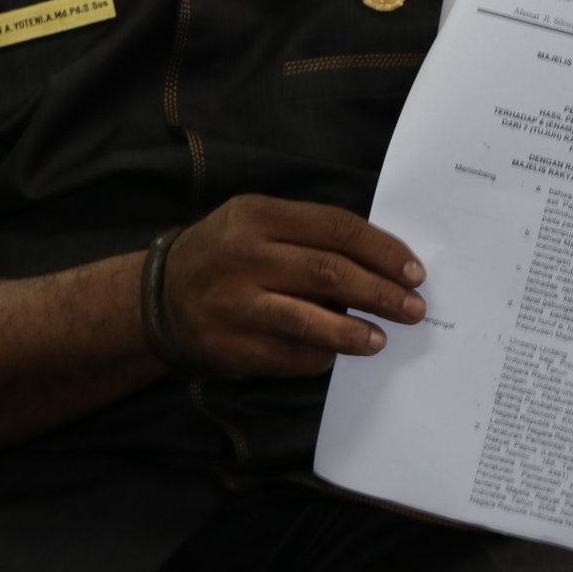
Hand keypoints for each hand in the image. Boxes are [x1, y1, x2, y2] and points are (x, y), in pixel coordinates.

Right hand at [158, 195, 425, 379]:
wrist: (158, 300)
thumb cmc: (224, 255)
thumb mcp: (255, 224)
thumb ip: (308, 235)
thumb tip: (381, 263)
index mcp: (256, 216)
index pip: (336, 228)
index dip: (382, 251)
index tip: (414, 271)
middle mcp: (244, 256)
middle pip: (330, 271)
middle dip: (381, 292)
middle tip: (414, 309)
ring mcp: (236, 304)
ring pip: (311, 319)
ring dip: (355, 331)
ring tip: (382, 339)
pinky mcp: (232, 347)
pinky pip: (291, 355)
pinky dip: (322, 355)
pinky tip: (338, 353)